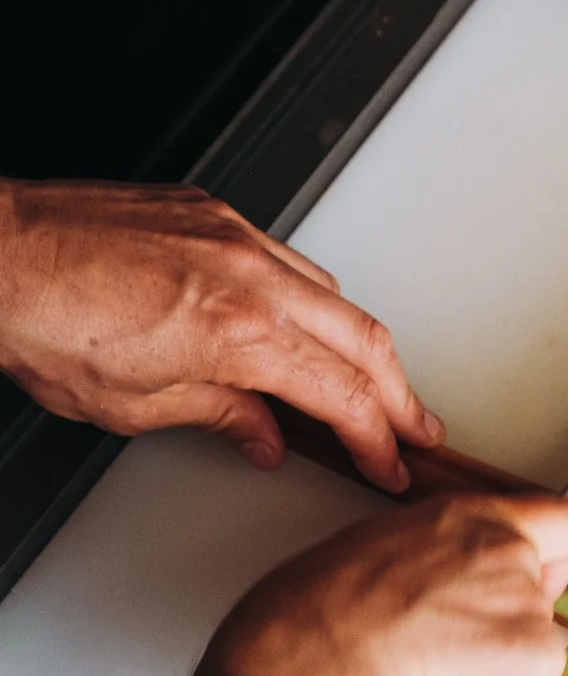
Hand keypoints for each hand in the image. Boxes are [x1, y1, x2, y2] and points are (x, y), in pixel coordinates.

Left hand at [0, 178, 443, 490]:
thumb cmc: (42, 323)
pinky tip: (307, 322)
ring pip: (335, 293)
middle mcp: (251, 276)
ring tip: (370, 380)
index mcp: (238, 334)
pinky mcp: (216, 213)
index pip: (341, 393)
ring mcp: (237, 236)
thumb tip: (264, 436)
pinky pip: (291, 259)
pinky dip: (314, 300)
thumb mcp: (132, 405)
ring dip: (363, 344)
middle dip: (401, 392)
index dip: (377, 436)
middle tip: (417, 426)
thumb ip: (219, 416)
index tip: (388, 462)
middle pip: (365, 339)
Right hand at [207, 494, 567, 675]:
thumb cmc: (314, 613)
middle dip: (503, 622)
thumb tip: (451, 587)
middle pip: (542, 600)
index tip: (539, 571)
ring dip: (492, 675)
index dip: (555, 553)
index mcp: (479, 520)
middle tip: (439, 647)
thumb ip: (443, 555)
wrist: (309, 675)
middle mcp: (517, 566)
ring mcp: (532, 628)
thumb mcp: (383, 544)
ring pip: (528, 659)